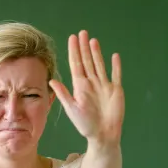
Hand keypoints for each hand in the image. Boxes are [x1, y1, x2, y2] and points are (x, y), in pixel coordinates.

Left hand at [49, 30, 124, 144]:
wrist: (102, 135)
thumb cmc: (85, 125)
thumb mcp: (72, 108)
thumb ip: (63, 94)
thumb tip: (51, 80)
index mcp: (80, 87)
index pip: (76, 65)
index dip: (74, 51)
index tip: (72, 39)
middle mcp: (92, 84)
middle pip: (87, 61)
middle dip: (84, 47)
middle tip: (81, 33)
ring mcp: (104, 86)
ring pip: (99, 65)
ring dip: (97, 53)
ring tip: (93, 40)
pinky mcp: (115, 90)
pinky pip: (116, 75)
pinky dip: (116, 66)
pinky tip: (114, 56)